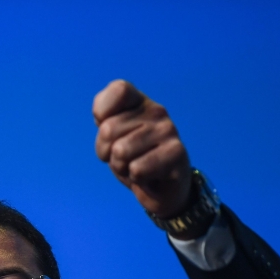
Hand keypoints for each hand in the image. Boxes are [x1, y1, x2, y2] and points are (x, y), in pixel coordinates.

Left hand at [93, 80, 191, 217]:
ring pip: (120, 151)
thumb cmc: (131, 157)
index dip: (102, 113)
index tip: (110, 130)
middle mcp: (156, 111)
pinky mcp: (177, 153)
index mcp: (138, 102)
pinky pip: (137, 169)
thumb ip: (103, 117)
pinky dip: (136, 178)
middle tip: (123, 157)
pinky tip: (148, 175)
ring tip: (134, 165)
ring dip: (121, 166)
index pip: (118, 90)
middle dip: (107, 151)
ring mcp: (168, 130)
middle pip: (108, 130)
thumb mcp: (110, 136)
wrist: (160, 188)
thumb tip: (103, 117)